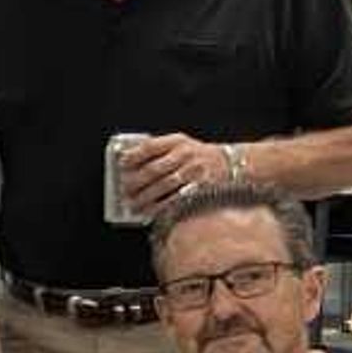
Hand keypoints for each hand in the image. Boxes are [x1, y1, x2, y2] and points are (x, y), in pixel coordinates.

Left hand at [117, 132, 239, 218]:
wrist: (229, 163)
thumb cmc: (198, 155)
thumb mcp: (180, 144)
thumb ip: (158, 150)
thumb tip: (129, 161)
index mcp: (177, 141)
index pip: (150, 147)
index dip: (133, 156)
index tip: (122, 164)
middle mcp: (186, 154)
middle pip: (154, 169)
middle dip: (136, 182)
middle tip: (124, 190)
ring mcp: (194, 171)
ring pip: (164, 186)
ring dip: (145, 197)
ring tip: (133, 204)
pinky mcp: (200, 187)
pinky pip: (177, 198)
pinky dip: (161, 206)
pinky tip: (151, 211)